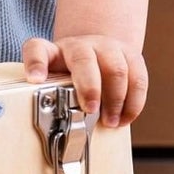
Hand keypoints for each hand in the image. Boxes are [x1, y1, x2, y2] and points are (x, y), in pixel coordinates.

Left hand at [20, 34, 147, 129]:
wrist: (97, 50)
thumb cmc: (70, 73)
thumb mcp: (53, 80)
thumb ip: (50, 96)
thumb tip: (53, 127)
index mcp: (53, 52)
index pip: (37, 49)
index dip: (35, 63)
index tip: (35, 79)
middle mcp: (80, 46)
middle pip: (83, 60)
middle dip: (89, 87)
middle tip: (90, 110)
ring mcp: (107, 47)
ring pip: (116, 69)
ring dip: (115, 99)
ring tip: (110, 122)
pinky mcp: (131, 56)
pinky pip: (138, 78)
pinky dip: (134, 102)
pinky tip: (125, 118)